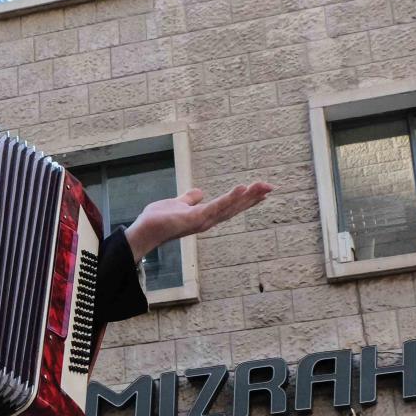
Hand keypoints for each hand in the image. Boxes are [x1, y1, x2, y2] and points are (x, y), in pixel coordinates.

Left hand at [124, 183, 272, 261]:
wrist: (144, 229)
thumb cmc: (158, 220)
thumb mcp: (177, 204)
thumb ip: (189, 199)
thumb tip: (200, 192)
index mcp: (204, 216)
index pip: (229, 206)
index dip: (246, 199)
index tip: (262, 191)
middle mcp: (207, 221)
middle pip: (234, 208)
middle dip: (253, 198)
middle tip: (271, 187)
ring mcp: (202, 221)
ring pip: (229, 207)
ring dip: (247, 197)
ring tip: (262, 186)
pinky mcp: (195, 219)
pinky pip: (216, 207)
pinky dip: (230, 198)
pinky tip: (242, 188)